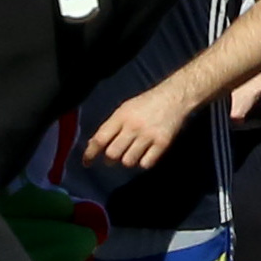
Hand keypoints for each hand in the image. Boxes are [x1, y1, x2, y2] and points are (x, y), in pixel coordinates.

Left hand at [84, 81, 201, 175]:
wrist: (174, 96)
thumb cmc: (146, 103)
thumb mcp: (125, 109)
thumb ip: (110, 126)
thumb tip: (93, 145)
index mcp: (121, 116)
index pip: (100, 139)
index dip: (90, 153)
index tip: (86, 163)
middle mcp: (133, 126)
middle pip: (112, 154)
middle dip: (111, 158)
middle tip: (114, 156)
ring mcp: (148, 135)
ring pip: (128, 161)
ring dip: (128, 160)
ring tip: (133, 152)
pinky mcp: (163, 143)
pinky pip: (146, 163)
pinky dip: (144, 162)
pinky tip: (146, 154)